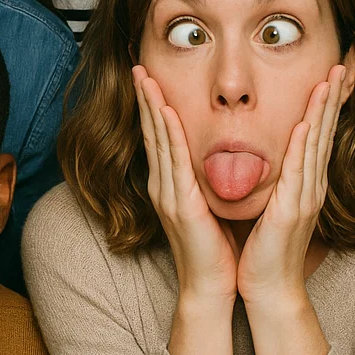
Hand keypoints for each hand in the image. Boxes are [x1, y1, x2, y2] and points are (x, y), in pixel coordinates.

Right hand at [134, 67, 237, 303]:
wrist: (211, 287)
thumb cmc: (216, 250)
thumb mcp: (209, 207)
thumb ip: (205, 182)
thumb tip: (216, 159)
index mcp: (170, 186)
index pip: (160, 138)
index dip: (153, 107)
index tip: (151, 79)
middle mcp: (162, 185)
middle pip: (151, 132)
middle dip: (145, 98)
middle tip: (138, 67)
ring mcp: (166, 194)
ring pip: (157, 140)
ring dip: (151, 106)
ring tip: (144, 77)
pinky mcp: (178, 203)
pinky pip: (172, 161)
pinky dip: (168, 133)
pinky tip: (165, 110)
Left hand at [236, 64, 345, 308]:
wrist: (267, 287)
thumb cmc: (263, 245)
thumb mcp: (270, 201)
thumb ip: (273, 176)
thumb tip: (265, 150)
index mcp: (304, 181)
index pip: (317, 131)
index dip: (325, 100)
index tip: (331, 71)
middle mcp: (311, 184)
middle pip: (325, 129)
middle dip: (333, 95)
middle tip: (341, 62)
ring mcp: (306, 196)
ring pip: (316, 143)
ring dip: (323, 110)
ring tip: (330, 78)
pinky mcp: (293, 210)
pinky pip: (300, 171)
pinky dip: (304, 146)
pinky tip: (307, 123)